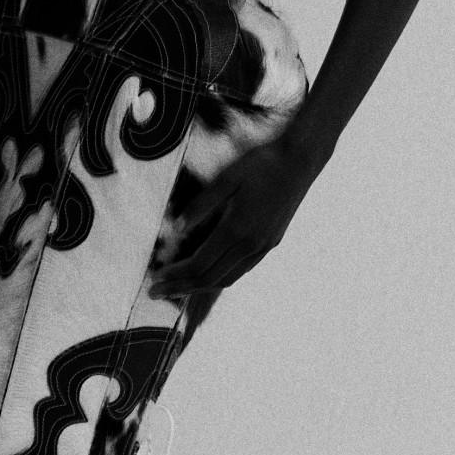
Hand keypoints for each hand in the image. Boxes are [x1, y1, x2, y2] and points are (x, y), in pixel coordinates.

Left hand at [151, 133, 315, 302]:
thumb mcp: (226, 178)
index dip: (175, 274)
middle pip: (210, 279)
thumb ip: (201, 204)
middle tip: (155, 292)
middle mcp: (251, 245)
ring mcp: (263, 247)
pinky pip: (241, 270)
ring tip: (177, 288)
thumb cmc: (261, 164)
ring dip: (199, 287)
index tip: (154, 277)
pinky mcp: (270, 243)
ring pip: (227, 279)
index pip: (199, 264)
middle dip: (180, 287)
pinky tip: (207, 274)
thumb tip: (177, 228)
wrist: (300, 161)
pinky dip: (219, 278)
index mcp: (237, 230)